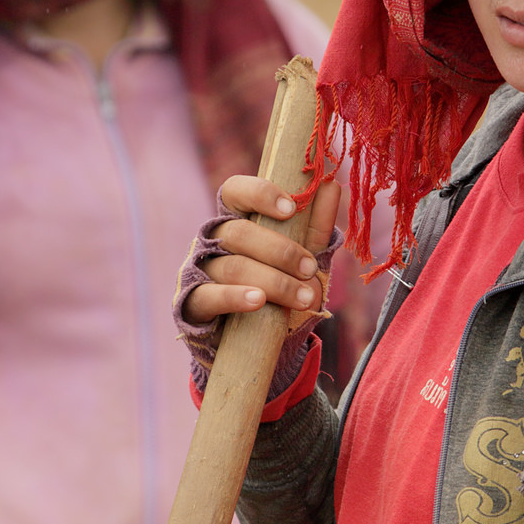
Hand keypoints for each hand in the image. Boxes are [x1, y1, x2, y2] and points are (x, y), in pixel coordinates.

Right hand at [181, 176, 341, 325]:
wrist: (257, 337)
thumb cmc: (278, 284)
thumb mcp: (302, 256)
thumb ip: (314, 225)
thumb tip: (330, 185)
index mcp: (237, 219)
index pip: (235, 191)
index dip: (260, 194)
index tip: (290, 209)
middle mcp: (214, 240)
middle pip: (239, 233)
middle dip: (279, 251)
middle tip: (309, 269)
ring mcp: (201, 271)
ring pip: (232, 267)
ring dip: (274, 281)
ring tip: (304, 298)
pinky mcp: (194, 303)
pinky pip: (209, 296)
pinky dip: (234, 297)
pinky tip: (257, 300)